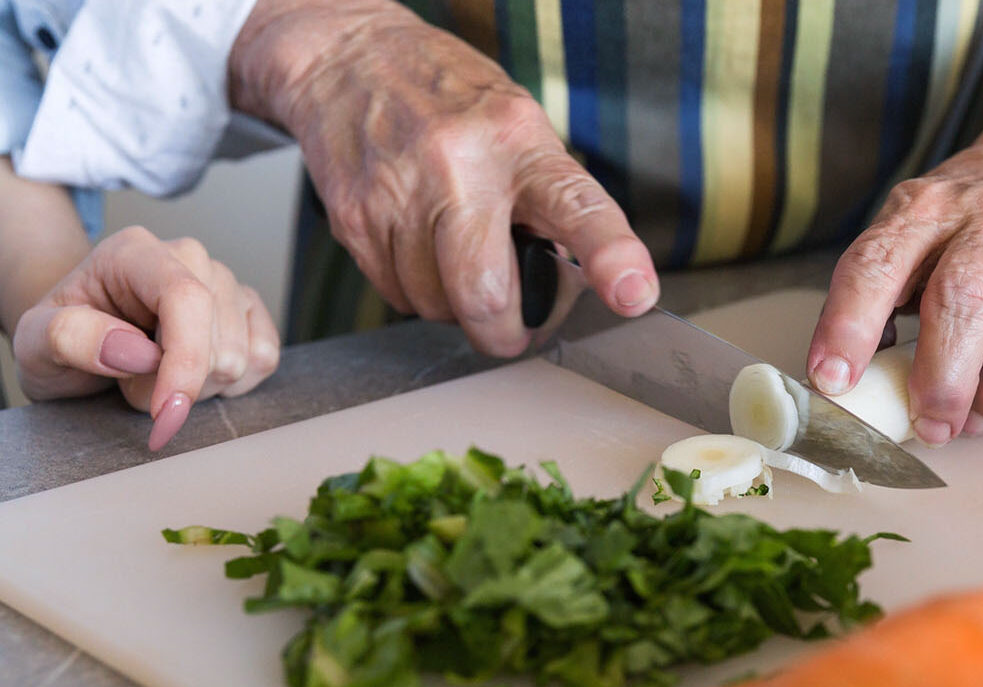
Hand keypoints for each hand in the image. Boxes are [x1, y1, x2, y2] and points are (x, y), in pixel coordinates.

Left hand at [12, 228, 281, 449]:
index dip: (185, 362)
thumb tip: (135, 349)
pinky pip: (265, 359)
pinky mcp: (247, 311)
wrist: (74, 342)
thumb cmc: (58, 340)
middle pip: (218, 340)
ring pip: (243, 356)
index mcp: (135, 253)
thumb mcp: (32, 344)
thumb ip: (69, 338)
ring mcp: (224, 282)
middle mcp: (188, 258)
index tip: (165, 413)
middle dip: (178, 384)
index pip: (186, 298)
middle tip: (131, 385)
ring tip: (156, 378)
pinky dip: (231, 385)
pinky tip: (193, 378)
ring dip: (198, 388)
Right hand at [230, 0, 658, 355]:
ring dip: (451, 304)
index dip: (610, 255)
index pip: (575, 204)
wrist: (348, 57)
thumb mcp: (517, 126)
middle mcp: (459, 165)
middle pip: (485, 294)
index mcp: (518, 140)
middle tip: (510, 330)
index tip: (634, 293)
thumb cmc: (447, 99)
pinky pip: (395, 295)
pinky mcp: (355, 218)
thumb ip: (547, 200)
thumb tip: (570, 285)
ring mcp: (400, 192)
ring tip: (451, 254)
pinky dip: (412, 289)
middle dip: (503, 332)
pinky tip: (414, 245)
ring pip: (436, 305)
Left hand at [807, 80, 982, 445]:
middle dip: (940, 379)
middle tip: (928, 426)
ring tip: (973, 422)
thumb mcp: (913, 235)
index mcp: (926, 209)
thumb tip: (851, 383)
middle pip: (961, 299)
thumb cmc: (967, 226)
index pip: (876, 265)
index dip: (848, 327)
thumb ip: (881, 298)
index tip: (833, 383)